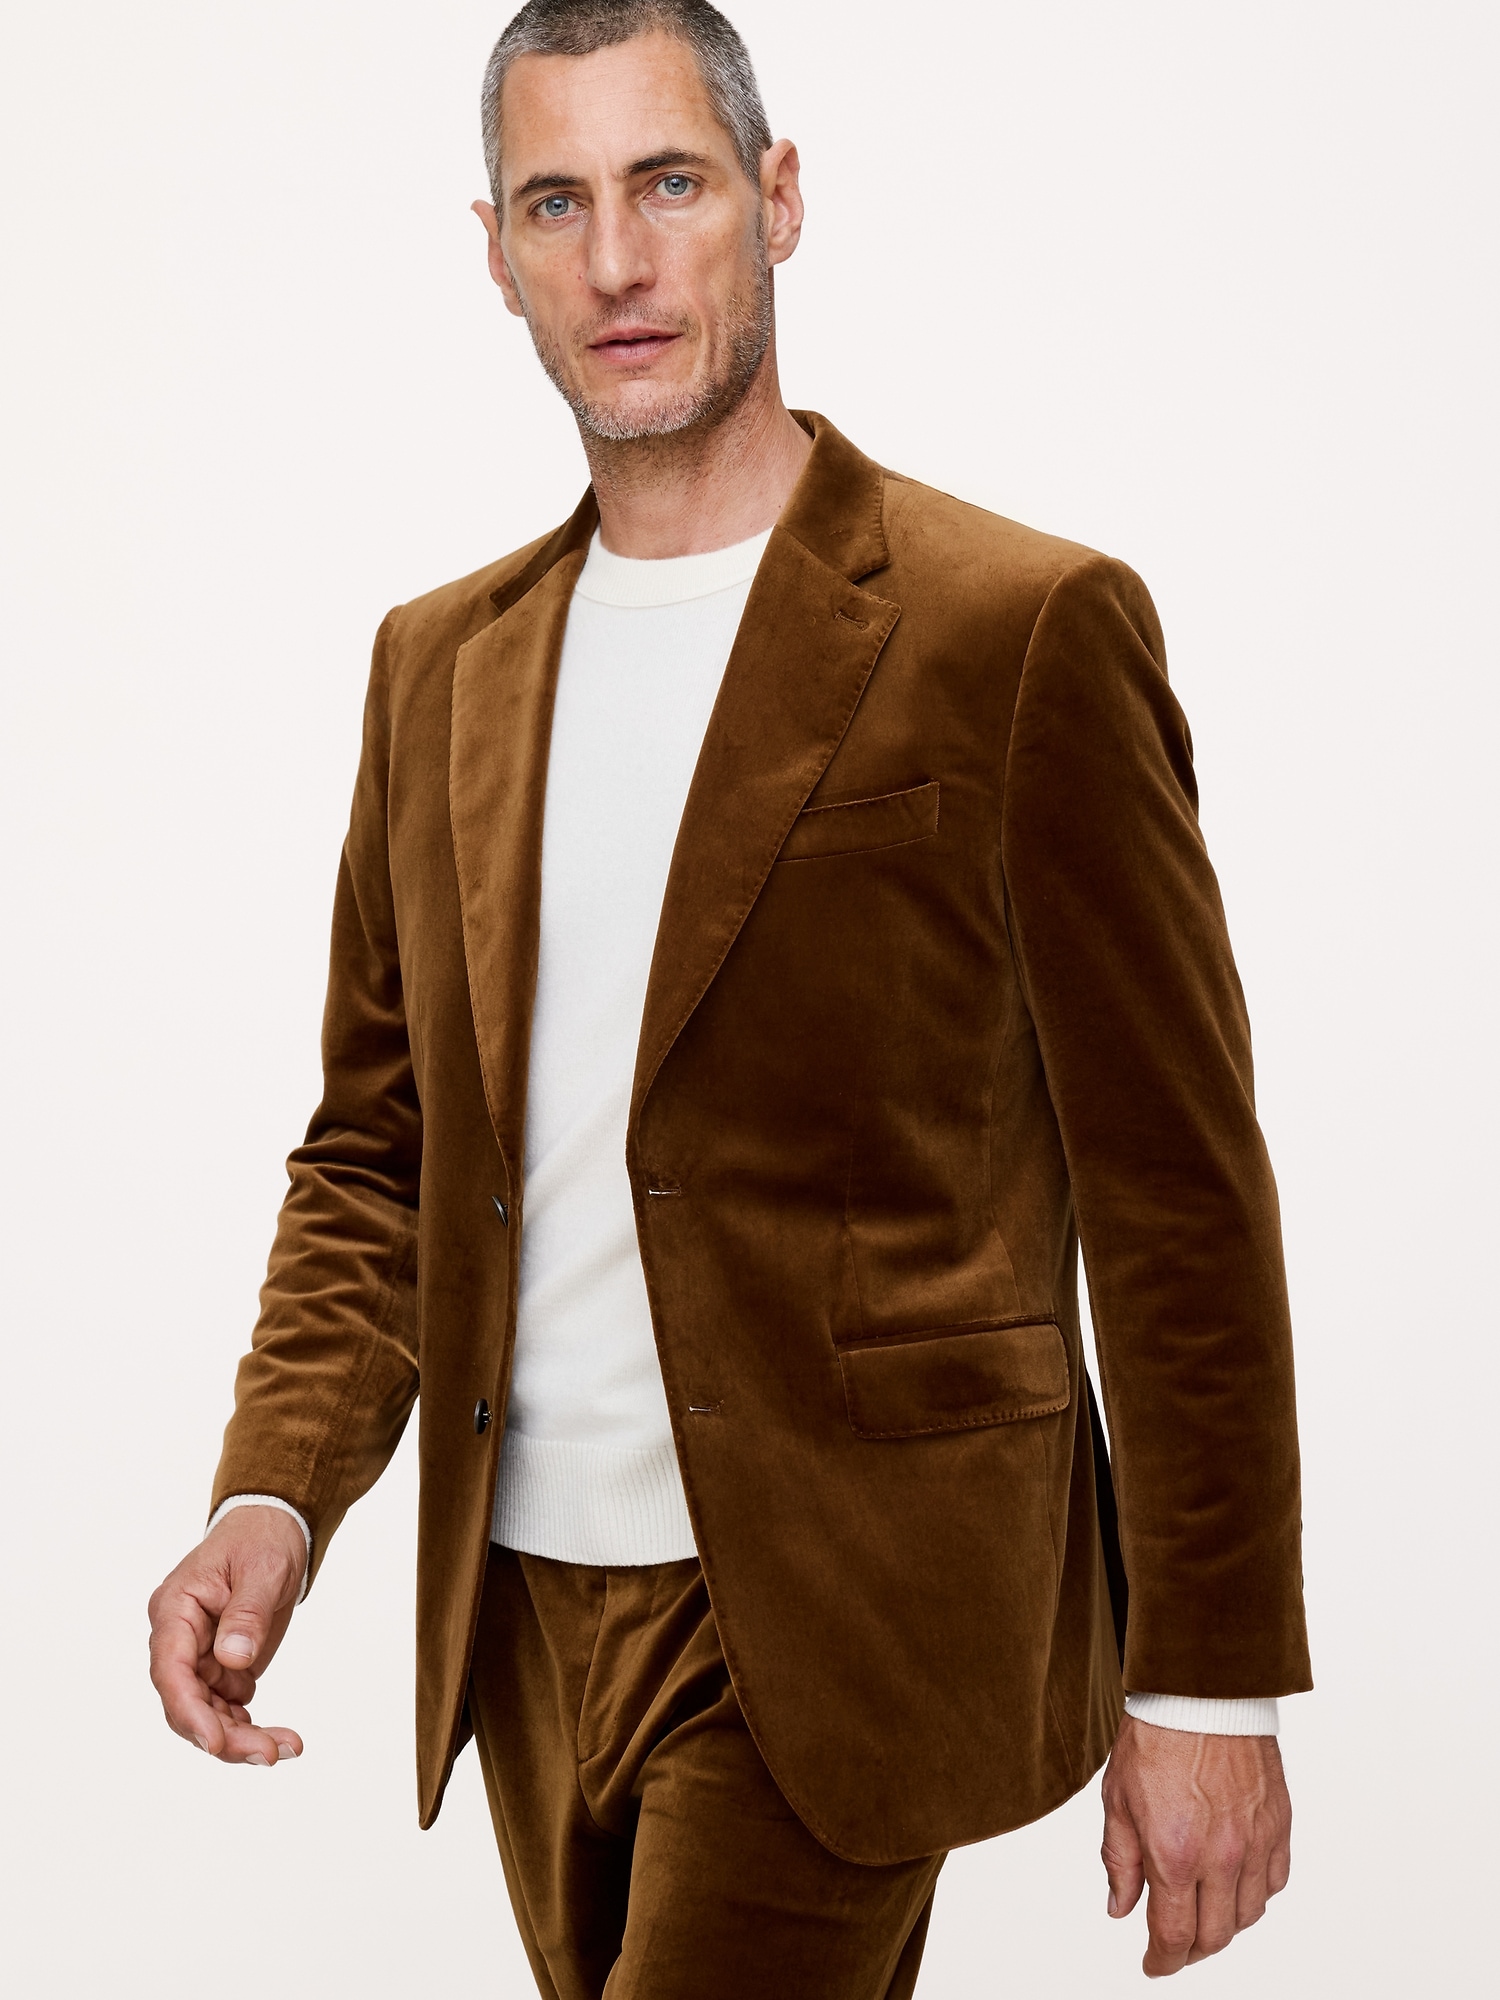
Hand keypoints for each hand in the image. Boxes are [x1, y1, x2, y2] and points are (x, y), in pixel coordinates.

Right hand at [147, 1506, 307, 1765]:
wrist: (276, 1530)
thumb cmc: (262, 1540)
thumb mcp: (263, 1568)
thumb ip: (247, 1612)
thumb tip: (233, 1658)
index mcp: (175, 1609)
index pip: (169, 1669)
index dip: (189, 1711)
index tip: (215, 1743)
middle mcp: (179, 1639)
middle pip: (187, 1702)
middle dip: (223, 1735)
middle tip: (270, 1753)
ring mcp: (199, 1657)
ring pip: (206, 1714)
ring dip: (240, 1739)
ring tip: (286, 1748)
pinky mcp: (221, 1668)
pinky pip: (226, 1709)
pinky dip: (249, 1727)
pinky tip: (280, 1737)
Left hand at [1100, 1713, 1290, 1976]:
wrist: (1201, 1692)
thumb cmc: (1156, 1737)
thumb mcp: (1117, 1800)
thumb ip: (1120, 1861)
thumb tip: (1120, 1908)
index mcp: (1175, 1854)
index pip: (1175, 1936)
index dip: (1162, 1961)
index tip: (1154, 1966)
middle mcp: (1221, 1857)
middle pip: (1215, 1936)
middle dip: (1191, 1949)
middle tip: (1175, 1944)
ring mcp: (1255, 1842)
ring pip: (1249, 1915)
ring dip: (1225, 1926)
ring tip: (1204, 1915)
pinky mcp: (1279, 1824)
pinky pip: (1275, 1882)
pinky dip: (1256, 1895)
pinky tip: (1237, 1885)